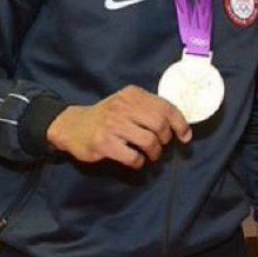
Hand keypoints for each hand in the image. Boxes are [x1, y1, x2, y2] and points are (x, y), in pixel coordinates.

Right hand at [46, 85, 191, 168]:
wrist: (72, 126)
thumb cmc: (107, 117)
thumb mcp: (126, 104)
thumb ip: (148, 109)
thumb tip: (178, 126)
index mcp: (132, 94)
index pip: (165, 107)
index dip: (180, 123)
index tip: (185, 136)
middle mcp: (123, 106)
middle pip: (159, 124)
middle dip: (165, 139)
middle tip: (161, 145)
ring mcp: (112, 124)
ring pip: (149, 141)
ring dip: (154, 153)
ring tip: (151, 155)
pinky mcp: (103, 142)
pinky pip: (132, 156)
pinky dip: (139, 162)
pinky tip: (136, 160)